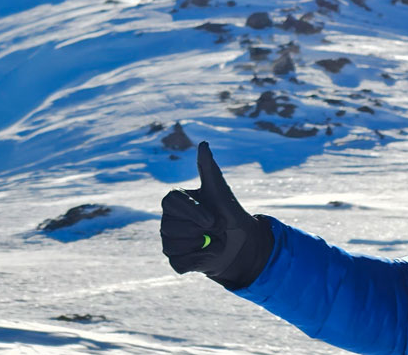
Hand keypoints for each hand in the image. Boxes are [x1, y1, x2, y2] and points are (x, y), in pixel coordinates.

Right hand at [160, 141, 271, 289]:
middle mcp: (167, 220)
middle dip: (201, 231)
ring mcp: (169, 241)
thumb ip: (209, 169)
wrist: (240, 242)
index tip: (211, 218)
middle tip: (215, 228)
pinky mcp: (176, 260)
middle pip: (172, 228)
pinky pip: (179, 263)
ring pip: (175, 246)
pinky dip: (199, 261)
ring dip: (203, 246)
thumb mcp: (221, 192)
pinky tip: (209, 255)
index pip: (171, 203)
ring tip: (213, 241)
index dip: (192, 212)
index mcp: (174, 201)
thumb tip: (203, 144)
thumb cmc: (228, 213)